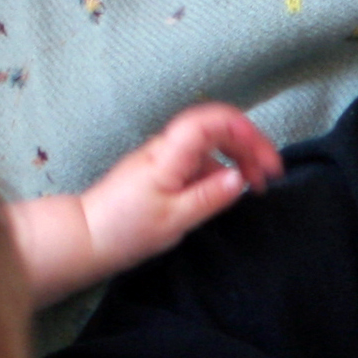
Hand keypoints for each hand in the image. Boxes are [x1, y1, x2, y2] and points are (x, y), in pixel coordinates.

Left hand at [79, 101, 285, 268]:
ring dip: (237, 160)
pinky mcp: (163, 169)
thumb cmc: (125, 229)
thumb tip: (239, 179)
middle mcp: (166, 148)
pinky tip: (226, 193)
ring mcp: (164, 157)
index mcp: (168, 155)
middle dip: (249, 146)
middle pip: (216, 129)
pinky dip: (220, 171)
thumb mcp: (174, 219)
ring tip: (254, 186)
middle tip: (270, 175)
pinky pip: (199, 161)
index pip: (211, 122)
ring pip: (210, 146)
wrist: (88, 235)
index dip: (245, 131)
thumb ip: (209, 197)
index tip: (267, 158)